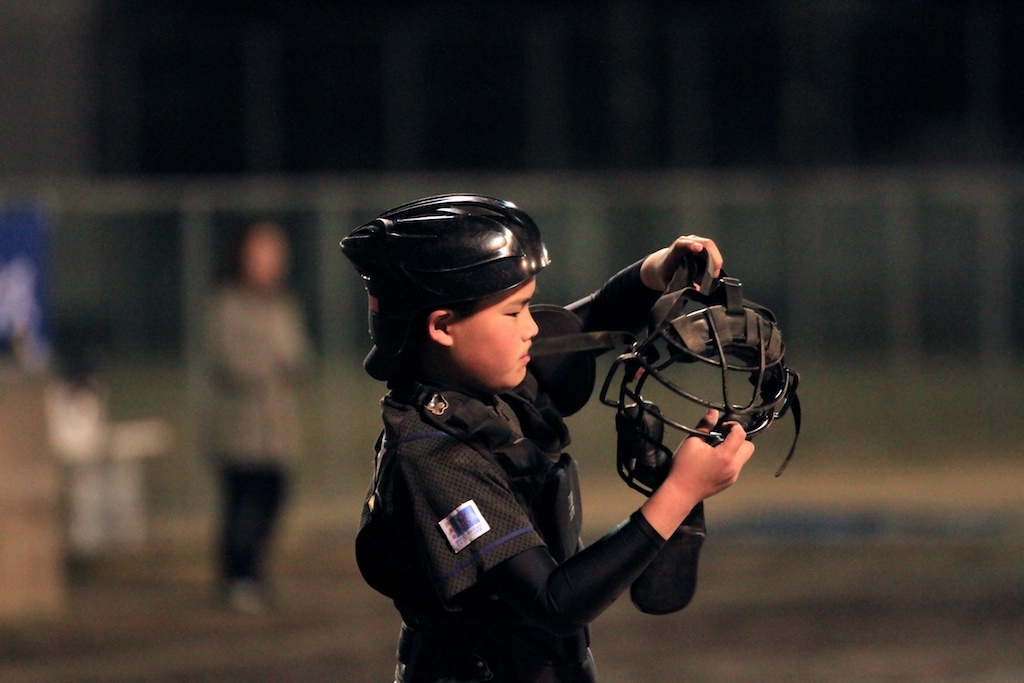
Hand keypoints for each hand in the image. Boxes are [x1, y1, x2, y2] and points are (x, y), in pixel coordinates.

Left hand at [639, 235, 722, 291]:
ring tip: (710, 276)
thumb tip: (697, 290)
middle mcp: (686, 242)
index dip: (690, 245)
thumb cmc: (665, 272)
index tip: (698, 248)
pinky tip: (709, 272)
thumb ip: (680, 287)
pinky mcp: (700, 245)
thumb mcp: (668, 282)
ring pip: (711, 248)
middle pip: (705, 244)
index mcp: (674, 251)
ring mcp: (694, 242)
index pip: (681, 245)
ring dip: (715, 262)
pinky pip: (712, 251)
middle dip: (714, 258)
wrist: (661, 265)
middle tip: (714, 274)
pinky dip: (714, 262)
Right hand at [639, 409, 753, 538]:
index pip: (740, 434)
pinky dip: (730, 459)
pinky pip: (737, 466)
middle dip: (738, 438)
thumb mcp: (691, 442)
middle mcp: (734, 466)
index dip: (733, 426)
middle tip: (722, 437)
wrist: (681, 492)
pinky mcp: (730, 482)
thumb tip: (714, 412)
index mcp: (725, 455)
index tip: (722, 426)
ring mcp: (734, 476)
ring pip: (744, 457)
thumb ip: (705, 426)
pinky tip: (714, 461)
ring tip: (717, 449)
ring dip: (735, 449)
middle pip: (749, 446)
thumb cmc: (684, 466)